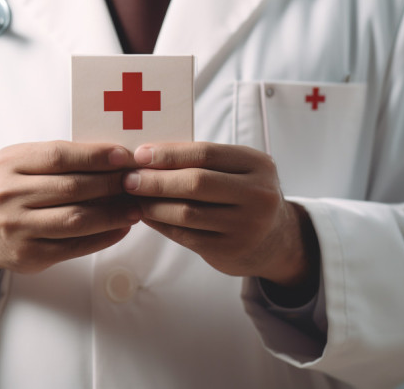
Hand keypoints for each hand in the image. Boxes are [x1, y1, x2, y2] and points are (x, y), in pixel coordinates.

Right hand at [0, 141, 140, 277]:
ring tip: (135, 207)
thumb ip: (61, 158)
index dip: (95, 156)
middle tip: (137, 182)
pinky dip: (103, 237)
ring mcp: (16, 228)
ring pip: (76, 219)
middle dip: (111, 184)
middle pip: (71, 188)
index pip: (59, 156)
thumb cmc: (14, 190)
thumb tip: (115, 157)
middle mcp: (9, 195)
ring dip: (113, 213)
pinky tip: (121, 228)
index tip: (124, 156)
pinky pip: (74, 246)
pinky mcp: (29, 255)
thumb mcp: (24, 164)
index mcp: (10, 164)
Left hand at [123, 142, 318, 297]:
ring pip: (187, 212)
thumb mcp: (238, 171)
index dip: (169, 154)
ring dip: (153, 204)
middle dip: (156, 180)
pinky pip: (185, 234)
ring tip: (132, 197)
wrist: (274, 239)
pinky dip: (161, 223)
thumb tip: (148, 155)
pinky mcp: (229, 249)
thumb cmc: (243, 195)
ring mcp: (245, 225)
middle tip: (129, 179)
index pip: (206, 153)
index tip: (140, 154)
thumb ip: (203, 161)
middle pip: (196, 183)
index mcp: (258, 165)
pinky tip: (146, 215)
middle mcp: (257, 195)